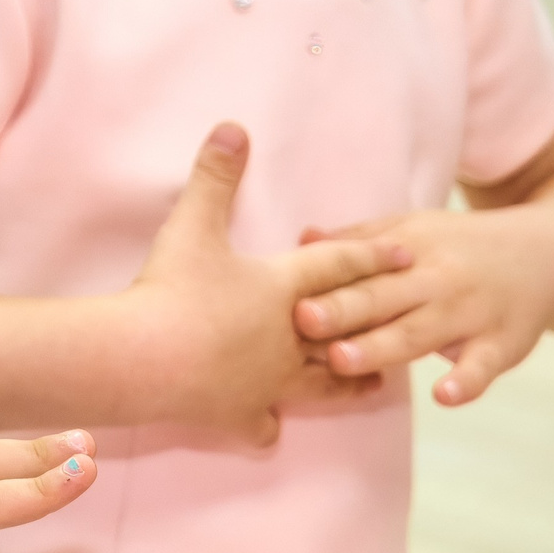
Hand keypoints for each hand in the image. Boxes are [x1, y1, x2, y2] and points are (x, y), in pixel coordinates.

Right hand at [120, 123, 409, 443]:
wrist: (146, 358)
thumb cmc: (174, 288)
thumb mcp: (192, 224)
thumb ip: (215, 176)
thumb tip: (234, 126)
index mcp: (282, 288)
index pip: (337, 267)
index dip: (370, 256)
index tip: (406, 253)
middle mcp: (288, 338)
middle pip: (345, 330)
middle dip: (377, 323)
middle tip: (407, 320)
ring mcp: (269, 382)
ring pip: (323, 383)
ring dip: (349, 381)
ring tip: (376, 380)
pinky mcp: (239, 414)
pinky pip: (263, 424)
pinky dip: (268, 424)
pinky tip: (271, 426)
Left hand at [294, 205, 553, 406]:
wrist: (547, 252)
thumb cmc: (460, 246)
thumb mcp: (411, 229)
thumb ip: (358, 240)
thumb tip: (301, 239)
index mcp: (406, 249)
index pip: (358, 267)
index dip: (322, 282)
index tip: (281, 294)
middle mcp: (436, 278)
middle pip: (382, 297)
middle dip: (342, 310)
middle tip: (303, 322)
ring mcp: (471, 311)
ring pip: (420, 333)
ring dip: (382, 347)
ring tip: (342, 361)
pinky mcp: (503, 343)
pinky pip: (483, 365)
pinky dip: (466, 381)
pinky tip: (444, 396)